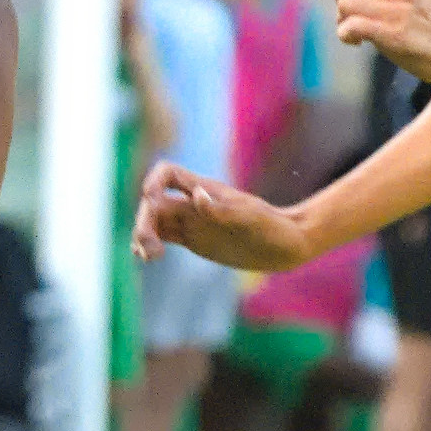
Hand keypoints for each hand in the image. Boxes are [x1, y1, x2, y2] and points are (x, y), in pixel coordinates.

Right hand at [132, 161, 307, 271]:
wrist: (288, 244)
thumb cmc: (274, 228)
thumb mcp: (252, 219)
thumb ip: (222, 210)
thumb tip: (195, 196)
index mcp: (206, 190)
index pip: (168, 173)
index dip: (153, 183)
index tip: (150, 202)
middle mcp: (194, 204)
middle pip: (154, 202)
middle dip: (144, 222)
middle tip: (151, 250)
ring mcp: (193, 221)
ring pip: (155, 220)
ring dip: (143, 234)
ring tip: (148, 256)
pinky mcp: (194, 239)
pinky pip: (163, 236)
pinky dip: (149, 244)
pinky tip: (146, 257)